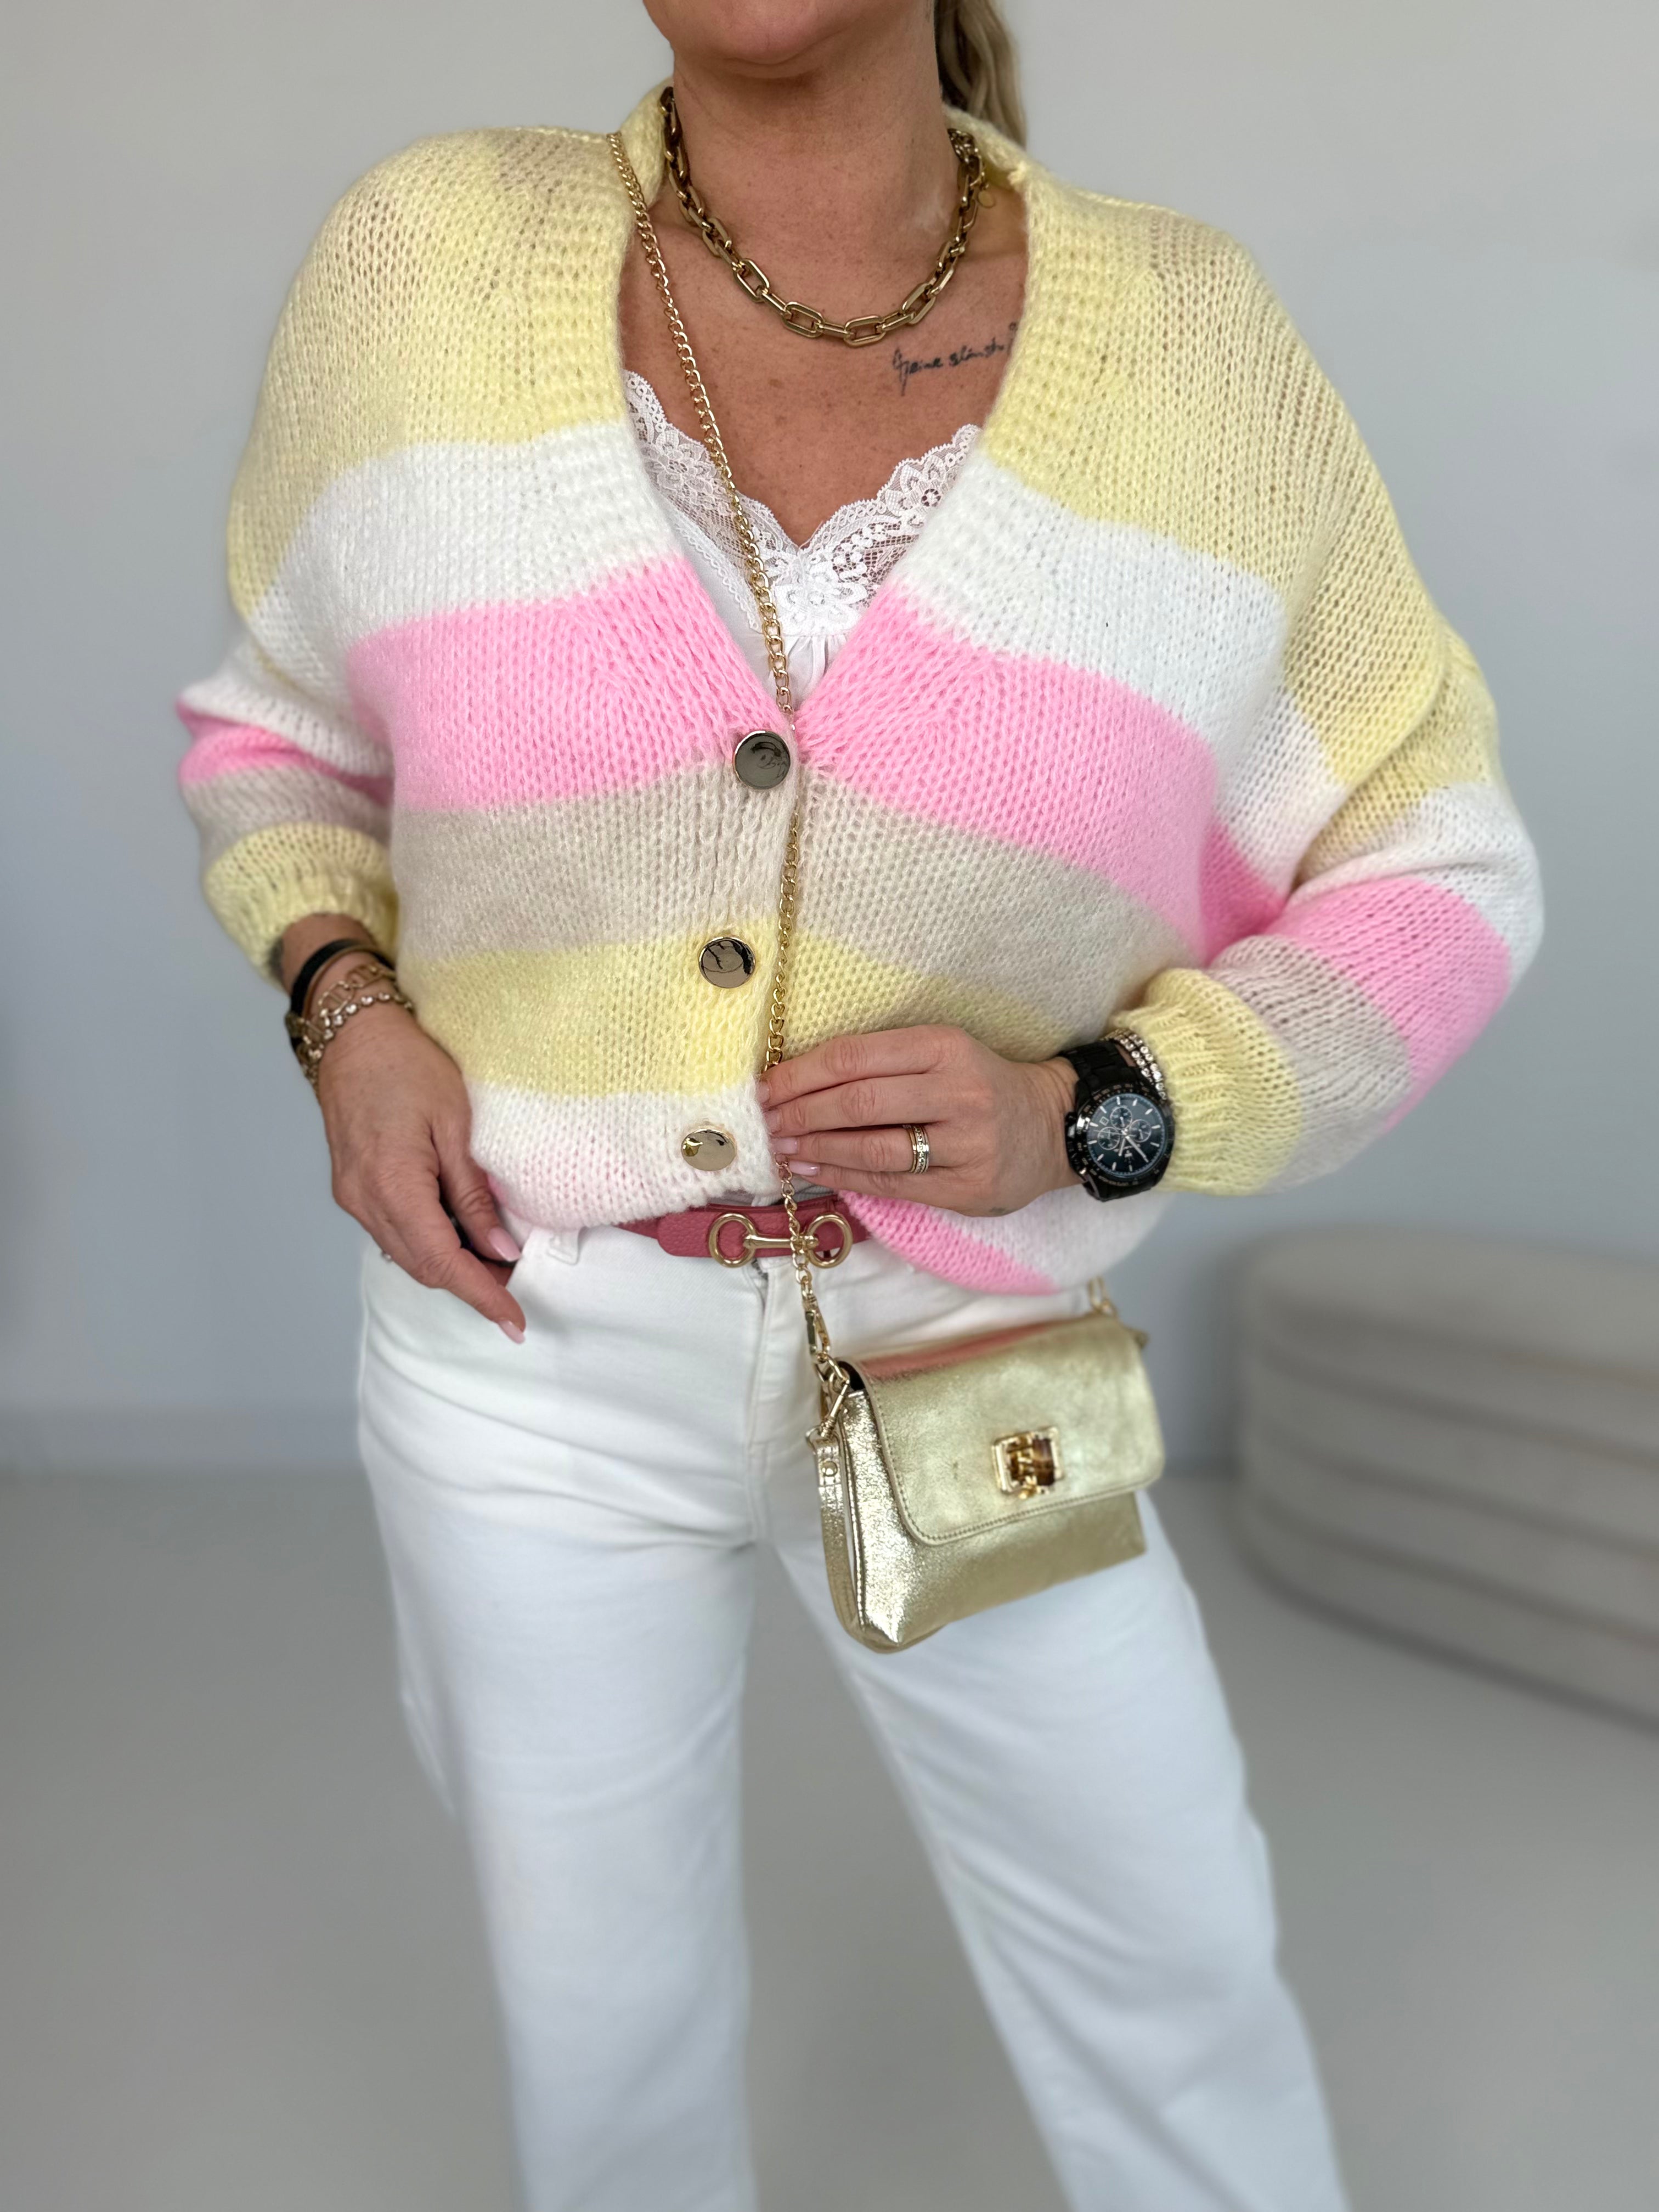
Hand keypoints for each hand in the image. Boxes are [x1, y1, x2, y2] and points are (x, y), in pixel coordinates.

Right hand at [314, 1000, 527, 1342]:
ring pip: (407, 1255)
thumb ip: (473, 1194)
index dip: (481, 1296)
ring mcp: (353, 1197)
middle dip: (471, 1285)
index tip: (515, 1324)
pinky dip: (429, 1243)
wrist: (352, 1034)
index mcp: (392, 1185)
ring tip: (497, 1263)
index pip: (442, 1262)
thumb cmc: (407, 1064)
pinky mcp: (352, 1189)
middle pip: (423, 1267)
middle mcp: (365, 1201)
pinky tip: (460, 1235)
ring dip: (450, 1266)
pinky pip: (394, 1233)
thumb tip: (499, 1249)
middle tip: (517, 1287)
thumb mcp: (455, 1124)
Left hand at [760, 1025, 1076, 1216]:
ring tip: (783, 1147)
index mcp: (945, 1047)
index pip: (856, 1057)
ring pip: (872, 1147)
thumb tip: (800, 1080)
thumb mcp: (942, 1053)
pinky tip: (813, 1168)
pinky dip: (843, 1175)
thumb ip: (883, 1062)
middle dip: (801, 1112)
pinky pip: (890, 1182)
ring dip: (817, 1147)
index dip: (802, 1073)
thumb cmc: (980, 1084)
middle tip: (768, 1120)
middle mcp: (958, 1092)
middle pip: (858, 1102)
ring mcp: (966, 1143)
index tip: (768, 1085)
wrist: (1052, 1126)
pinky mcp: (966, 1187)